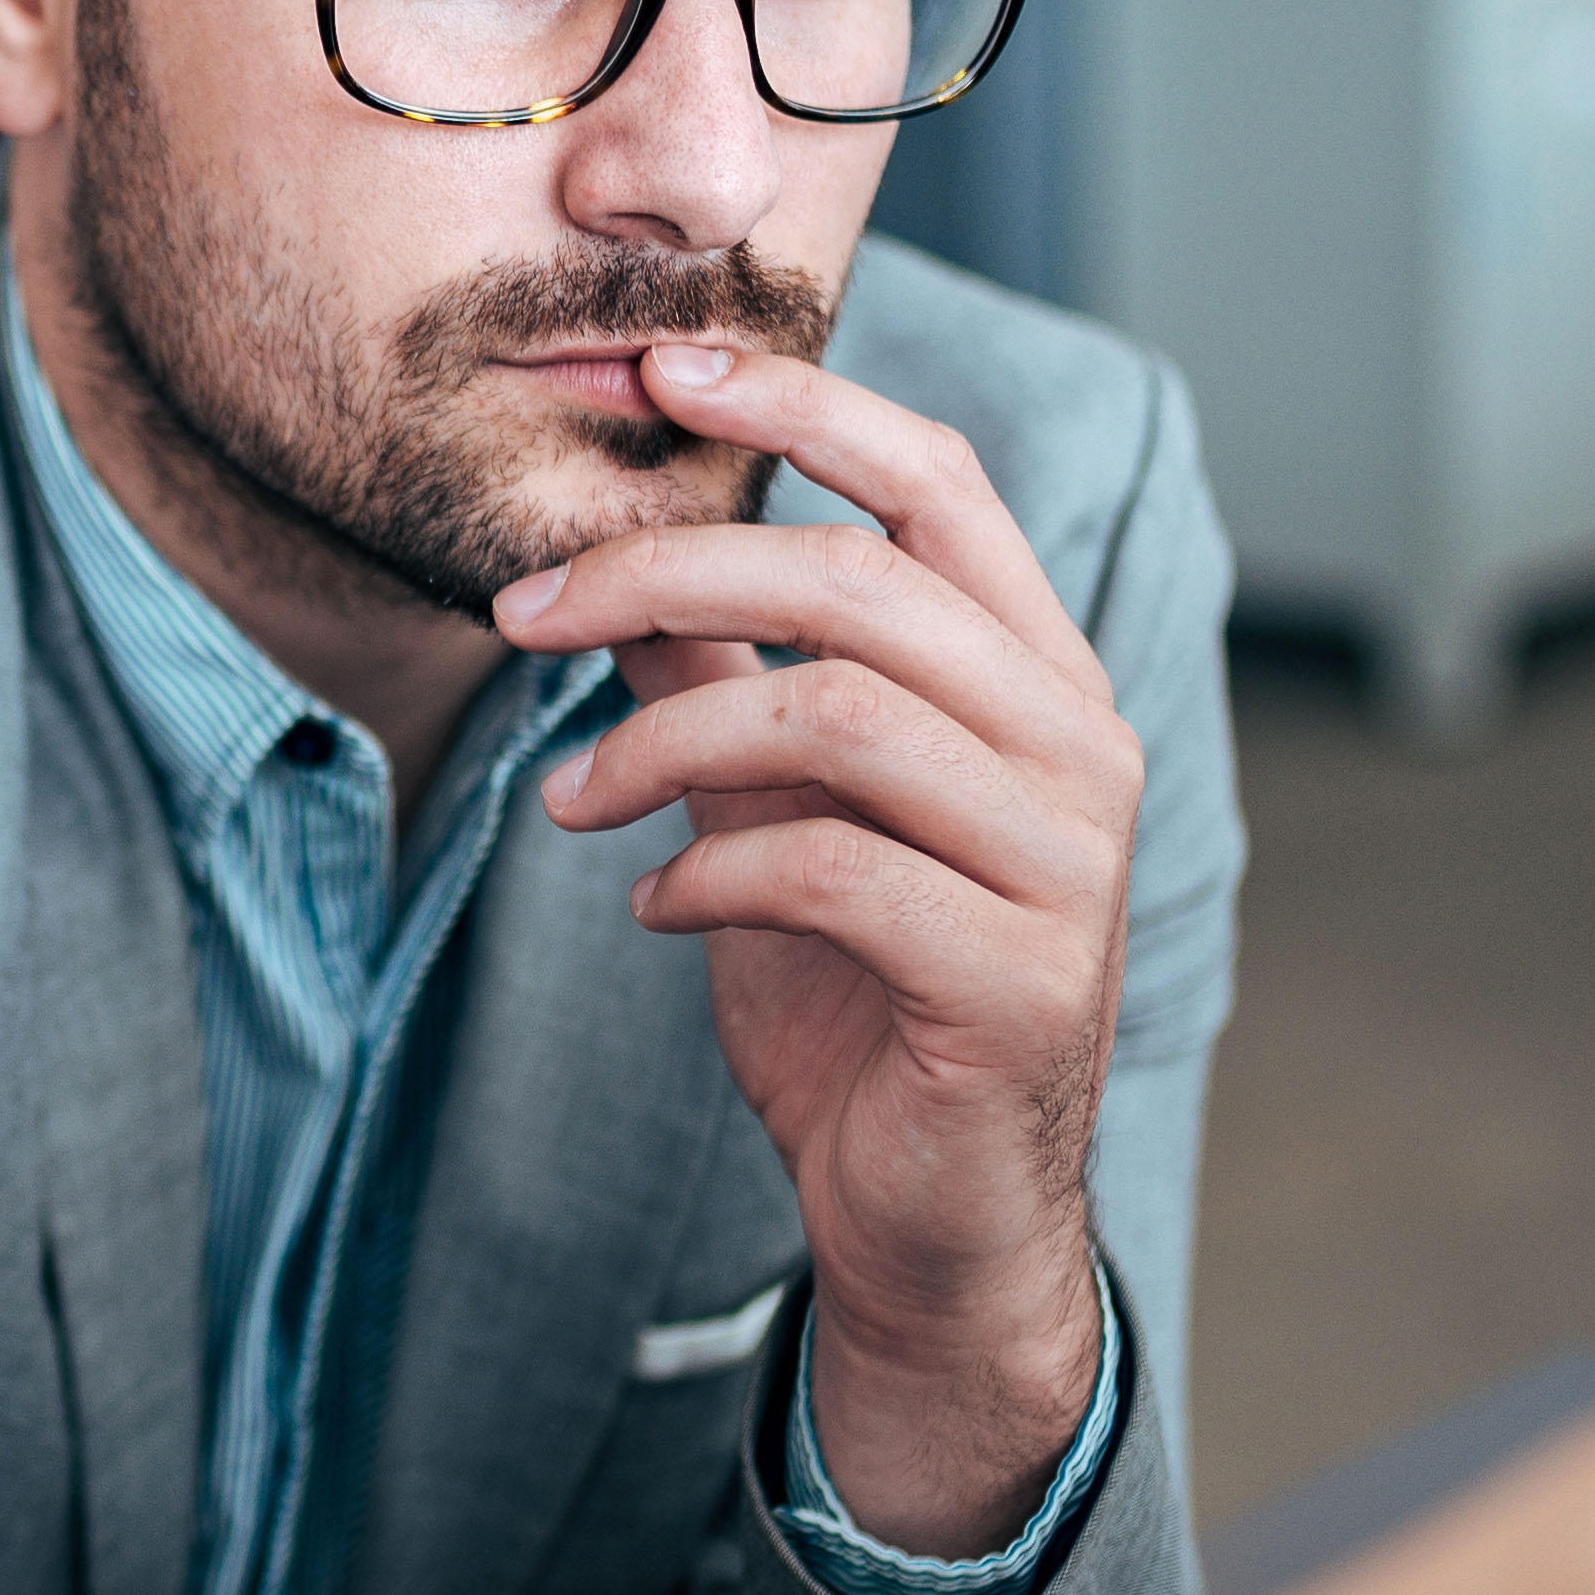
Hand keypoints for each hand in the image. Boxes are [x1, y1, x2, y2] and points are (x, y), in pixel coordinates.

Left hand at [493, 345, 1140, 1552]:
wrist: (932, 1222)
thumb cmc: (861, 1008)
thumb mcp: (775, 819)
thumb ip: (722, 689)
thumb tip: (613, 569)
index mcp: (1035, 679)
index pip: (939, 485)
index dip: (806, 410)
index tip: (664, 372)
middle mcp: (1076, 747)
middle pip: (859, 587)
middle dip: (662, 576)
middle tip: (518, 611)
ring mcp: (1065, 863)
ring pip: (836, 719)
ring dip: (659, 746)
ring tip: (570, 803)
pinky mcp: (1018, 977)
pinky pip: (830, 870)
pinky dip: (706, 876)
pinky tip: (653, 910)